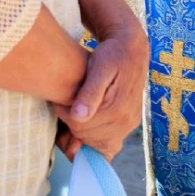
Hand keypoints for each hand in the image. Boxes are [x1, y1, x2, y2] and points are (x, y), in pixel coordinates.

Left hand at [54, 22, 147, 160]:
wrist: (132, 49)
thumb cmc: (112, 54)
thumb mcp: (100, 66)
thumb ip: (90, 92)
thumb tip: (78, 116)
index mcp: (117, 108)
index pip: (80, 127)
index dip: (66, 115)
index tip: (62, 100)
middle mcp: (126, 121)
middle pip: (87, 137)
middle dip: (73, 124)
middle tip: (67, 105)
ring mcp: (129, 124)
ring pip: (97, 145)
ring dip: (82, 133)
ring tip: (76, 111)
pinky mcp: (129, 123)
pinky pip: (109, 145)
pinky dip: (95, 140)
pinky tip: (88, 123)